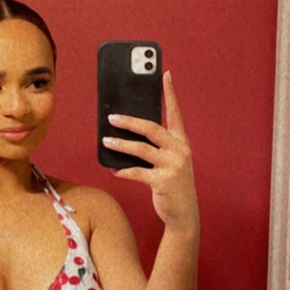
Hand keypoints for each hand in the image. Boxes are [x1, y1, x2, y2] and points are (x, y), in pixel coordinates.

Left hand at [102, 71, 198, 232]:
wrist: (183, 214)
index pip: (175, 113)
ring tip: (106, 140)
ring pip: (141, 149)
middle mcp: (180, 151)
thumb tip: (127, 136)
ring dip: (120, 144)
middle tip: (112, 117)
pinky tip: (113, 169)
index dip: (170, 94)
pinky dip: (122, 170)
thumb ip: (155, 148)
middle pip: (152, 128)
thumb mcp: (170, 163)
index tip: (164, 74)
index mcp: (181, 143)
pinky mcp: (164, 181)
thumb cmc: (172, 185)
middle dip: (130, 121)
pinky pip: (137, 172)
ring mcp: (173, 166)